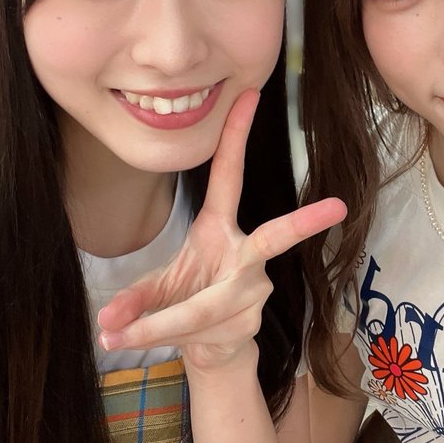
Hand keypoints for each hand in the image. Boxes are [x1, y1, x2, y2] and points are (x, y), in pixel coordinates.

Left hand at [97, 89, 346, 374]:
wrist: (214, 347)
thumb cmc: (186, 299)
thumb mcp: (153, 290)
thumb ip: (132, 301)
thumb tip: (105, 322)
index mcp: (219, 226)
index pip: (229, 175)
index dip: (236, 136)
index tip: (250, 95)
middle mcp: (246, 254)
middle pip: (276, 237)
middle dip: (304, 223)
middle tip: (338, 206)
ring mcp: (256, 290)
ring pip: (202, 308)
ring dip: (156, 326)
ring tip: (118, 338)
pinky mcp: (253, 322)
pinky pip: (201, 331)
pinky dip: (168, 339)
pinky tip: (177, 343)